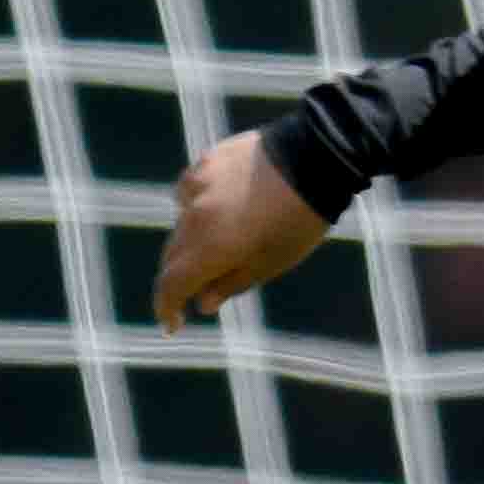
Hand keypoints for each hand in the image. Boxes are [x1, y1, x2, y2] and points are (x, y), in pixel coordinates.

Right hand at [153, 130, 333, 330]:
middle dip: (181, 277)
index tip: (173, 324)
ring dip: (190, 240)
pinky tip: (220, 208)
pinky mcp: (206, 162)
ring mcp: (198, 185)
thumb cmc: (300, 221)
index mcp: (210, 247)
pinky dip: (197, 207)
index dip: (166, 308)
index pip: (171, 285)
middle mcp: (195, 217)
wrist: (317, 159)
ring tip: (222, 244)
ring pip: (180, 223)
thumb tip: (202, 304)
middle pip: (172, 256)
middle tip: (201, 289)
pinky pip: (190, 192)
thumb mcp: (271, 263)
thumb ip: (230, 284)